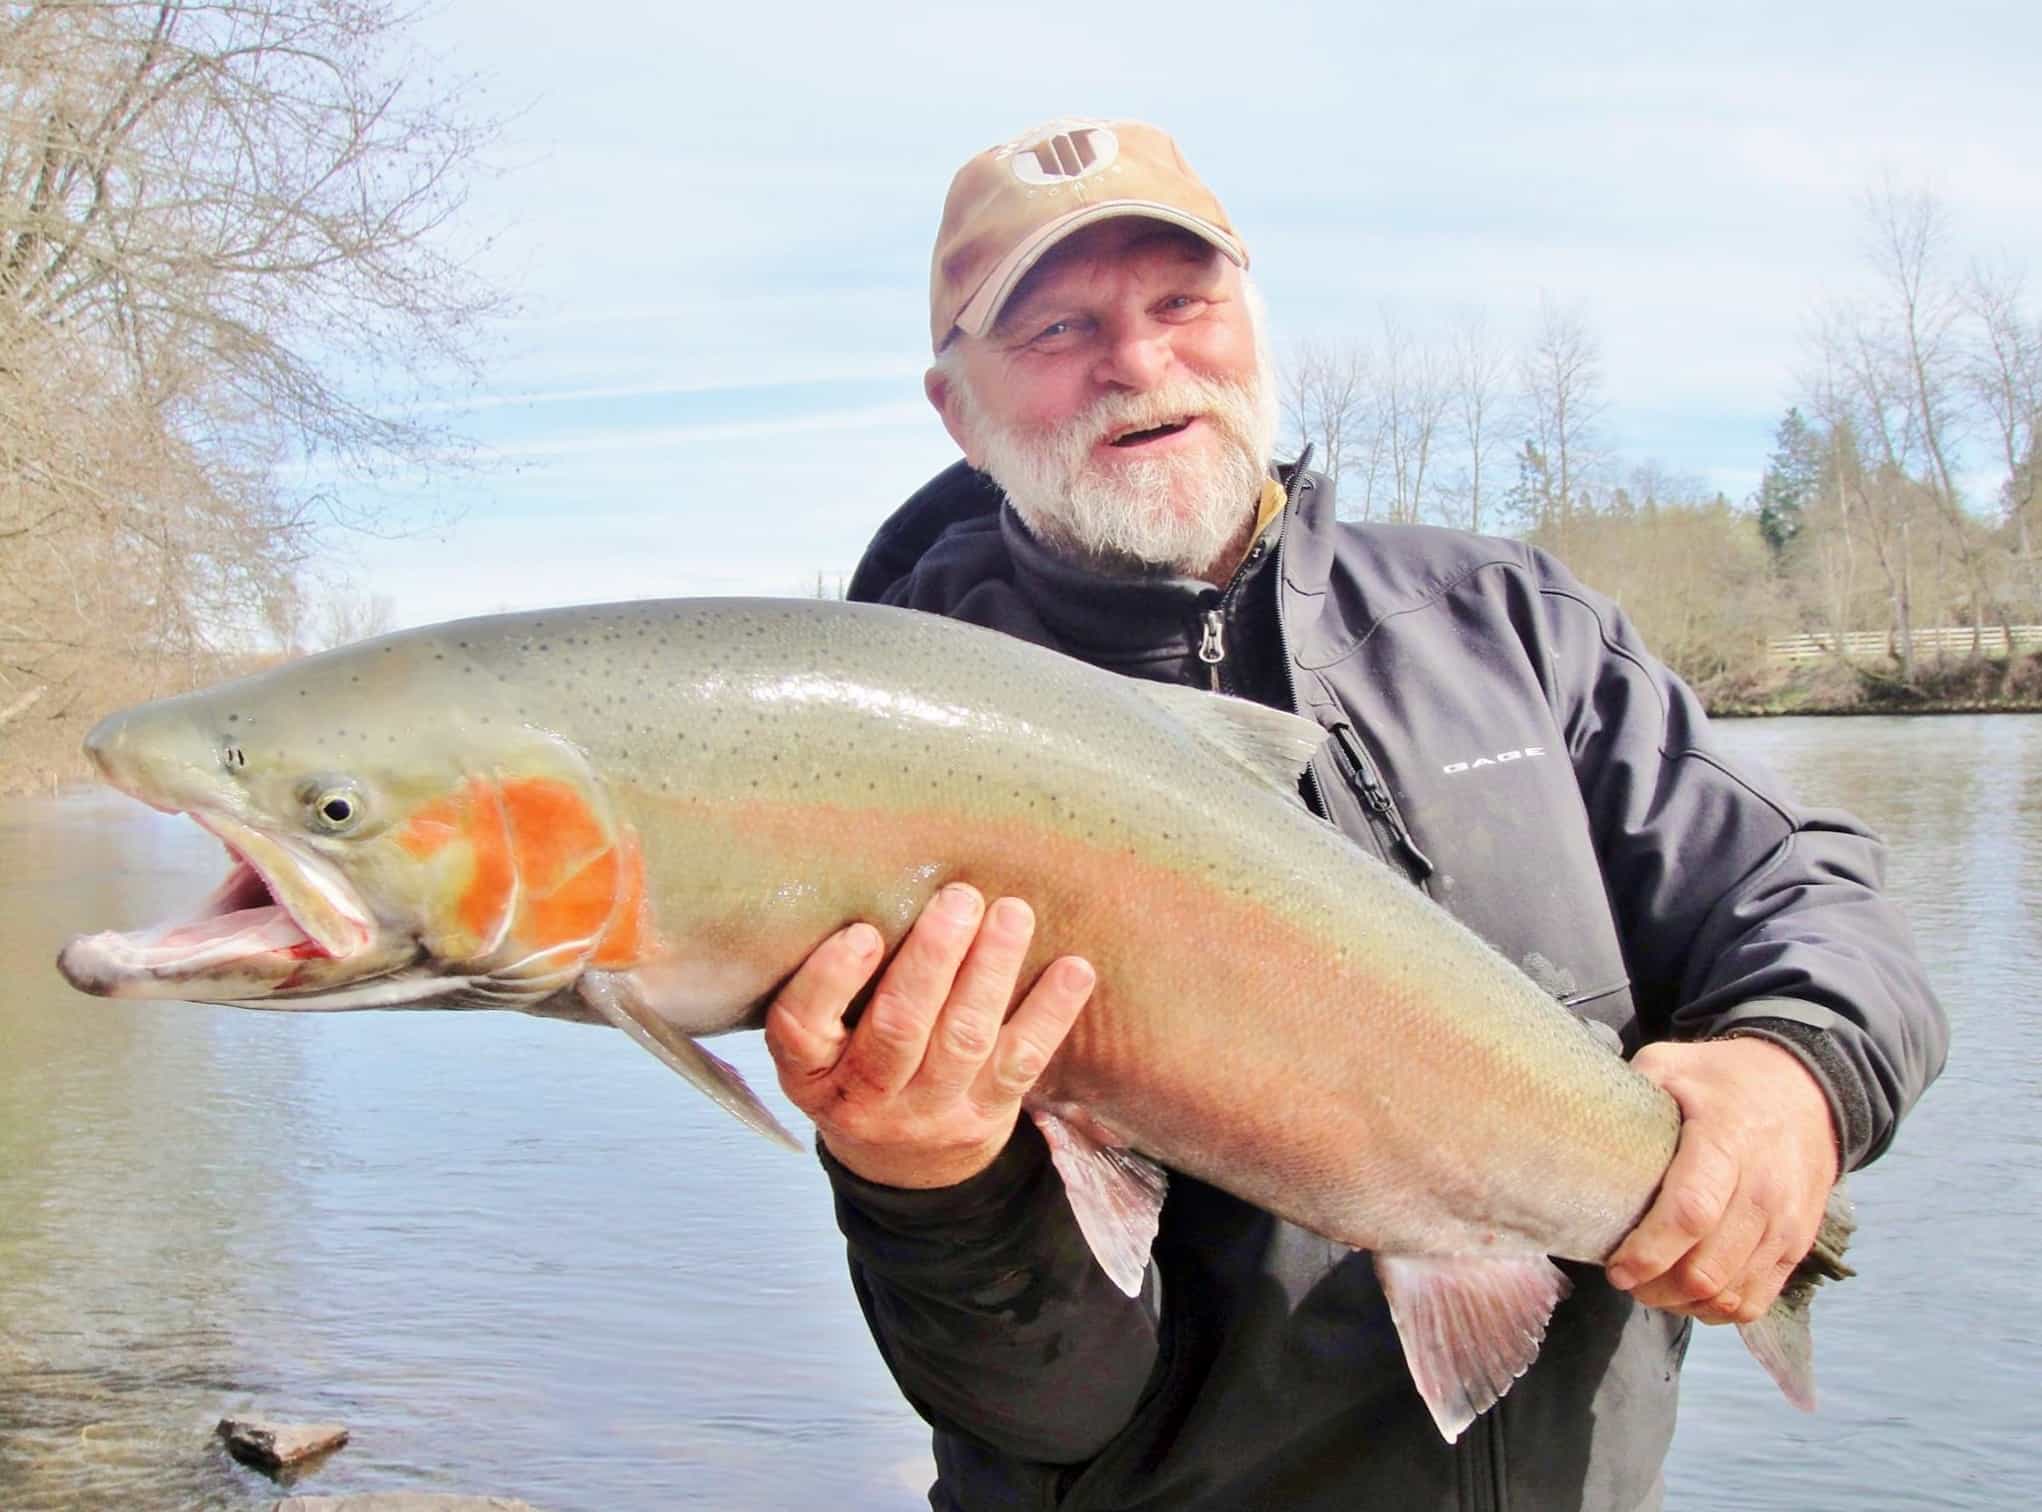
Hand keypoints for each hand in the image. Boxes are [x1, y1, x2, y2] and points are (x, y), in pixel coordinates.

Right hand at [762, 883, 1094, 1189]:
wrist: (904, 1166)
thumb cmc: (857, 1068)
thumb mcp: (823, 1040)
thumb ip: (837, 985)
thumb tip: (879, 877)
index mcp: (811, 1072)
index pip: (803, 1027)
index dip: (832, 979)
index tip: (864, 931)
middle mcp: (865, 1098)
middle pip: (898, 1030)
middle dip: (933, 959)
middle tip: (960, 898)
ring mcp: (929, 1112)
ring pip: (963, 1040)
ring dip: (991, 971)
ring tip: (1012, 913)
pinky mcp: (986, 1115)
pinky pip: (1021, 1063)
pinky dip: (1050, 1012)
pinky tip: (1074, 969)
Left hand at [1606, 1037, 1840, 1325]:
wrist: (1806, 1089)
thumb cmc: (1724, 1080)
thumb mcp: (1671, 1064)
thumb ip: (1629, 1092)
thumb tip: (1571, 1118)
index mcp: (1726, 1140)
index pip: (1691, 1212)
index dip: (1649, 1251)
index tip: (1616, 1267)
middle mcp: (1764, 1189)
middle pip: (1708, 1268)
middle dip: (1656, 1287)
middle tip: (1623, 1278)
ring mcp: (1786, 1223)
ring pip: (1730, 1294)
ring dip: (1682, 1303)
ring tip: (1650, 1287)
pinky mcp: (1797, 1246)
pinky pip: (1756, 1301)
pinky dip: (1717, 1310)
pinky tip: (1687, 1296)